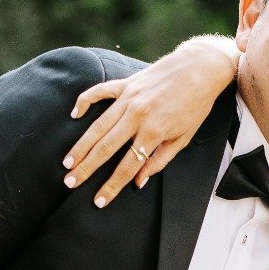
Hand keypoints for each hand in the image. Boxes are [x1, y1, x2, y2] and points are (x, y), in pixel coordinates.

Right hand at [64, 34, 240, 207]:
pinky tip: (74, 115)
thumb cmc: (195, 105)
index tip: (99, 201)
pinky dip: (85, 102)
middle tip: (70, 183)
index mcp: (154, 131)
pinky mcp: (125, 83)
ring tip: (67, 162)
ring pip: (98, 126)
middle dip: (87, 168)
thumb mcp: (183, 138)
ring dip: (81, 145)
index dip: (112, 186)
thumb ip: (159, 160)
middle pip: (106, 148)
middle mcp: (138, 115)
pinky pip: (99, 92)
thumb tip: (139, 181)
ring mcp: (129, 98)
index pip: (128, 166)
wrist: (200, 68)